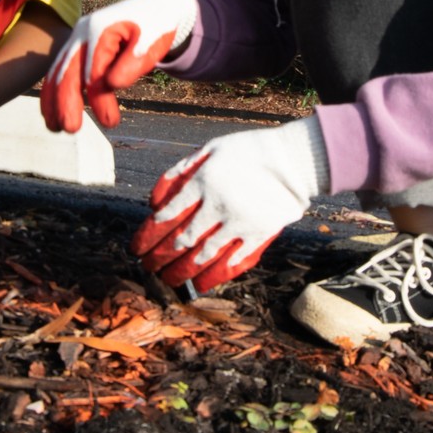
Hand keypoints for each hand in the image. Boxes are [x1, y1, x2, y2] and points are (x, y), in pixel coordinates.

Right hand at [42, 0, 199, 131]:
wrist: (153, 8)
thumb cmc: (155, 27)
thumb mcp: (152, 42)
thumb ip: (133, 63)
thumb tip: (113, 85)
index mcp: (100, 29)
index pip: (95, 71)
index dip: (100, 99)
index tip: (111, 122)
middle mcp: (82, 33)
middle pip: (67, 71)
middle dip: (66, 102)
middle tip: (71, 129)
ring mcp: (76, 40)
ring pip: (57, 72)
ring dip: (53, 100)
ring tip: (56, 128)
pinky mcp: (76, 49)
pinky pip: (59, 72)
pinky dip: (54, 92)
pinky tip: (53, 114)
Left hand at [132, 118, 328, 295]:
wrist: (294, 159)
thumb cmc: (251, 150)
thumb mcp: (212, 148)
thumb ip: (182, 170)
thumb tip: (156, 198)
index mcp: (202, 182)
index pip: (167, 215)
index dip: (148, 234)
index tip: (138, 247)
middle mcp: (217, 206)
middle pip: (181, 239)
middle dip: (159, 257)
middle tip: (147, 268)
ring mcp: (238, 223)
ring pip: (203, 256)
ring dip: (182, 271)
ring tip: (169, 280)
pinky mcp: (258, 235)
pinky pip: (233, 261)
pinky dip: (215, 275)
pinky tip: (200, 283)